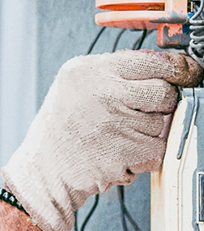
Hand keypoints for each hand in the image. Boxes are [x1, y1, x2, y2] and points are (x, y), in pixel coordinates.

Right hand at [2, 50, 202, 230]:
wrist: (42, 170)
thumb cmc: (59, 130)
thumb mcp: (74, 85)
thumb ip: (114, 71)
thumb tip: (163, 66)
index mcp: (89, 71)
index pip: (152, 61)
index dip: (178, 69)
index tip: (189, 73)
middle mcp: (102, 93)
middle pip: (164, 92)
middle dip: (159, 105)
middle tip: (136, 114)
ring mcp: (114, 124)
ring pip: (162, 124)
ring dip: (147, 133)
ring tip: (116, 137)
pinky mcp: (124, 153)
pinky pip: (157, 150)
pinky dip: (145, 155)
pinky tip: (120, 153)